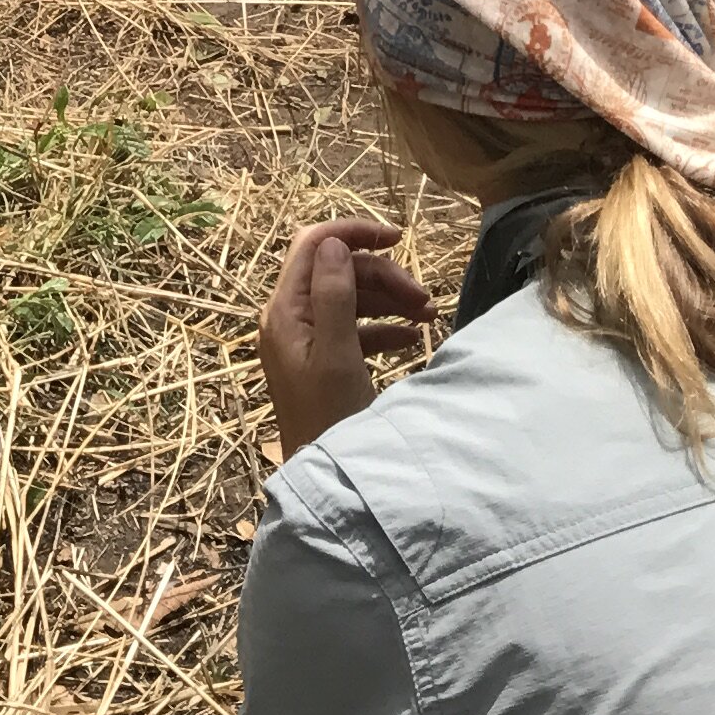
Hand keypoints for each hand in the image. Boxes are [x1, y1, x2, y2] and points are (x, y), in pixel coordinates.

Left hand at [255, 218, 434, 457]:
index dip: (355, 233)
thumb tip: (334, 243)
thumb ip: (334, 297)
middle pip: (338, 271)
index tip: (399, 238)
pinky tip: (412, 340)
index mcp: (285, 311)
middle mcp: (290, 319)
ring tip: (429, 317)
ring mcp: (305, 341)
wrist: (327, 481)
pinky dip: (384, 328)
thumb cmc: (330, 419)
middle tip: (425, 300)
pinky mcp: (323, 362)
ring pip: (350, 298)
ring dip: (389, 300)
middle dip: (383, 276)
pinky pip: (355, 329)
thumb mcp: (337, 355)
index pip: (314, 245)